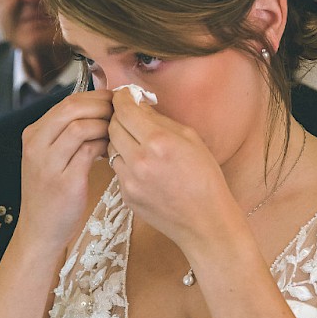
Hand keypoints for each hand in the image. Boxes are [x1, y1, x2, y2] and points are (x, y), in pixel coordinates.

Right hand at [18, 90, 112, 249]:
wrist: (40, 230)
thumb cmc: (51, 194)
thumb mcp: (50, 158)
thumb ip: (67, 134)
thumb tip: (100, 110)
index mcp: (33, 134)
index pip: (66, 102)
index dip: (95, 97)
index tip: (114, 100)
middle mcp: (36, 145)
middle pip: (72, 108)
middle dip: (101, 104)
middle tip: (121, 110)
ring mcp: (48, 163)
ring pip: (80, 126)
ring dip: (105, 124)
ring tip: (118, 130)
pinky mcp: (64, 181)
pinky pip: (88, 151)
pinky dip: (104, 145)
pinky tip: (112, 149)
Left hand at [106, 88, 230, 251]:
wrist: (206, 222)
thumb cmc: (205, 179)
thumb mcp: (191, 139)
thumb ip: (161, 120)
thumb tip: (139, 105)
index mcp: (159, 141)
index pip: (125, 109)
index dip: (122, 98)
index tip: (125, 95)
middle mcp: (140, 160)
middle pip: (112, 126)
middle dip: (120, 117)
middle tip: (131, 116)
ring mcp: (130, 180)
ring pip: (111, 148)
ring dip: (120, 140)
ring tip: (139, 142)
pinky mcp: (126, 195)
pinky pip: (117, 169)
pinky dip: (125, 162)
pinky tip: (144, 166)